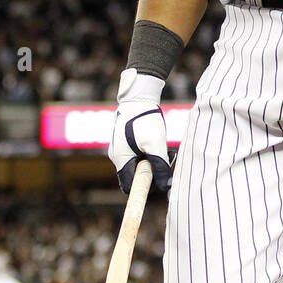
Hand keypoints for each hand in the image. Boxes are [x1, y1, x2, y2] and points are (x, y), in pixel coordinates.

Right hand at [108, 68, 173, 193]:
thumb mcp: (156, 144)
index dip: (144, 188)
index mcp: (120, 159)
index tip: (159, 182)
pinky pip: (136, 153)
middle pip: (133, 175)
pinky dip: (147, 151)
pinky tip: (156, 141)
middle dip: (150, 171)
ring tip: (161, 147)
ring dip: (150, 160)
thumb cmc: (145, 119)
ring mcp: (119, 147)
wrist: (138, 94)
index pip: (129, 186)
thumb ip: (159, 166)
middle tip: (164, 159)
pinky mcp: (124, 140)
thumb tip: (166, 187)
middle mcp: (116, 155)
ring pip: (136, 163)